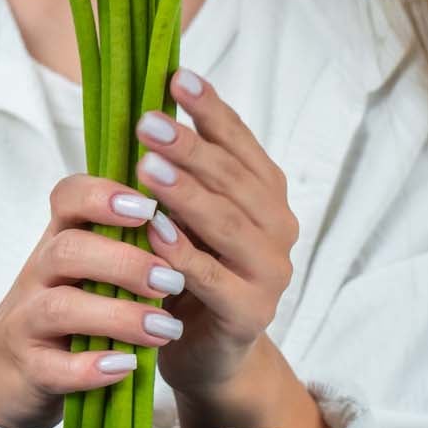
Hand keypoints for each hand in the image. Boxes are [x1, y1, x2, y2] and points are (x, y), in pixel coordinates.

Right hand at [0, 172, 189, 427]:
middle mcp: (38, 274)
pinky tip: (127, 366)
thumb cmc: (63, 309)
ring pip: (60, 308)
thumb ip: (124, 243)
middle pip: (68, 250)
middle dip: (124, 262)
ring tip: (164, 328)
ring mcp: (26, 321)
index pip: (68, 199)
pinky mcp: (28, 368)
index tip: (148, 208)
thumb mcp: (87, 269)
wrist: (5, 371)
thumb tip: (186, 219)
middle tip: (172, 279)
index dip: (103, 197)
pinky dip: (91, 367)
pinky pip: (53, 366)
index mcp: (59, 240)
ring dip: (118, 316)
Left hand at [131, 67, 300, 405]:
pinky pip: (214, 279)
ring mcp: (271, 273)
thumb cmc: (189, 268)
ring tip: (147, 167)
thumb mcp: (187, 214)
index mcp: (267, 194)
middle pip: (233, 180)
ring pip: (227, 225)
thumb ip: (182, 170)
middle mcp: (279, 228)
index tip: (177, 77)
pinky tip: (156, 232)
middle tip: (149, 122)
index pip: (240, 143)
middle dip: (190, 148)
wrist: (204, 351)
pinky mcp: (251, 314)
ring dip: (186, 194)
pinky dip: (185, 255)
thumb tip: (149, 105)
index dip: (211, 109)